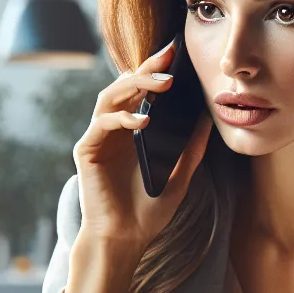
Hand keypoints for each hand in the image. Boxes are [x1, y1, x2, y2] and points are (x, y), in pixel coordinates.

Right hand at [72, 39, 211, 252]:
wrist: (125, 239)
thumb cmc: (148, 210)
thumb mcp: (179, 174)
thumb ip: (191, 147)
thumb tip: (207, 117)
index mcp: (133, 130)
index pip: (142, 91)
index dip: (156, 70)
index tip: (176, 52)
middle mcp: (113, 129)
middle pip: (124, 87)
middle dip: (147, 69)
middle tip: (169, 58)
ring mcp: (99, 138)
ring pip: (110, 97)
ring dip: (135, 86)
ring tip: (161, 85)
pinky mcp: (87, 151)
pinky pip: (101, 124)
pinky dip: (122, 118)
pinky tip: (143, 121)